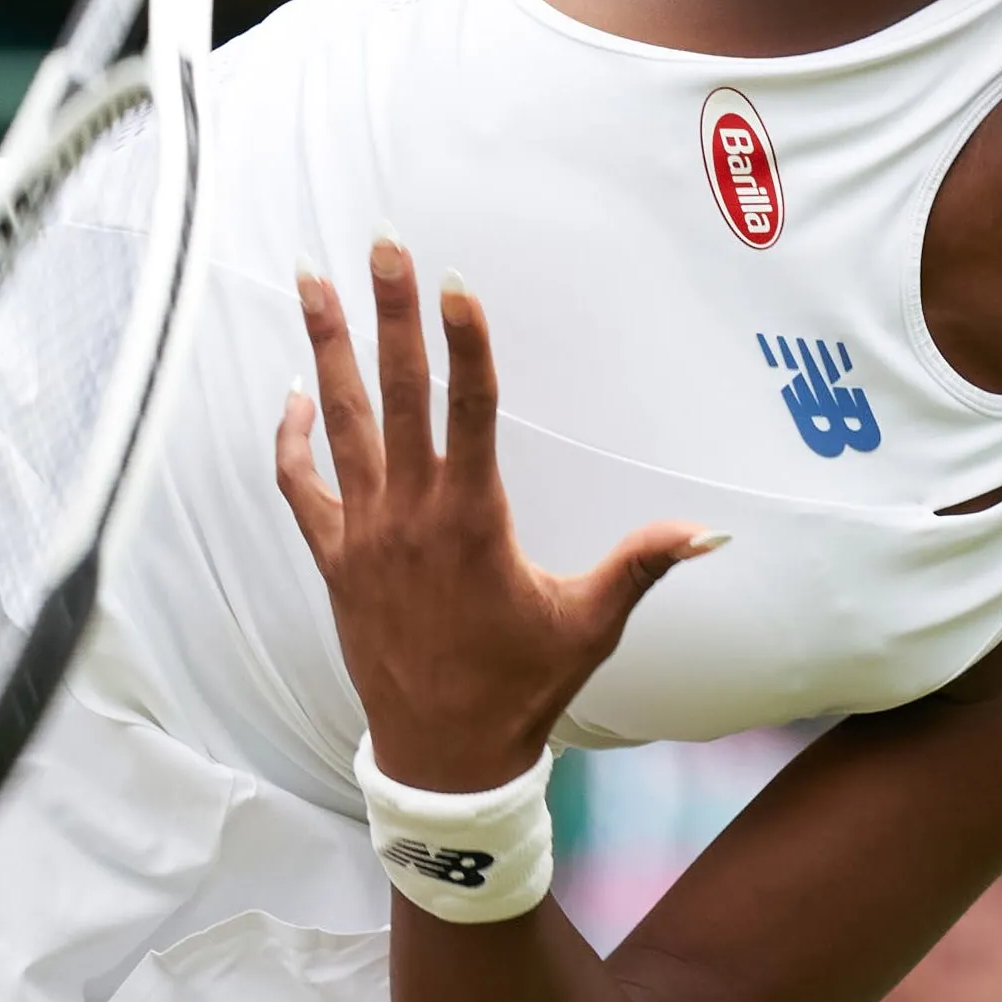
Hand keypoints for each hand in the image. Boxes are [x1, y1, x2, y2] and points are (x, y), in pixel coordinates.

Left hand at [276, 238, 720, 790]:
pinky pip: (301, 486)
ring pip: (339, 423)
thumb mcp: (590, 624)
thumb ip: (643, 564)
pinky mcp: (335, 560)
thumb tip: (710, 530)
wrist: (442, 756)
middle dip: (388, 314)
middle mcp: (410, 516)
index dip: (463, 342)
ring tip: (310, 280)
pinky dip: (291, 437)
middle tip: (380, 245)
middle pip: (397, 394)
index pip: (469, 410)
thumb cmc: (521, 687)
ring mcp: (363, 535)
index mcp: (473, 520)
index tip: (454, 283)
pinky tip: (295, 393)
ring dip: (326, 348)